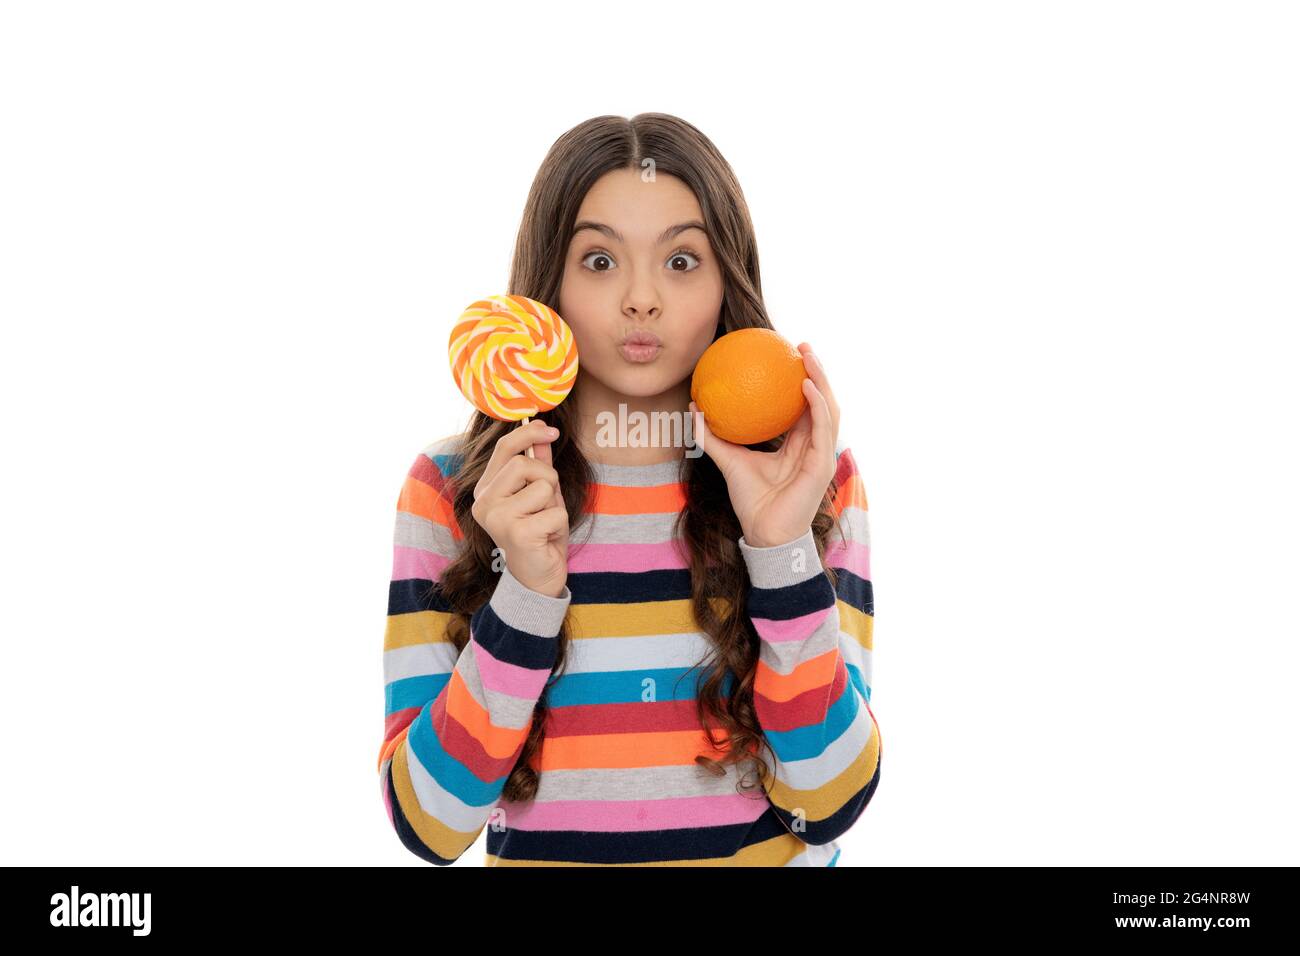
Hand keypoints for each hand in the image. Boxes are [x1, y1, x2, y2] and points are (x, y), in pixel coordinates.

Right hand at [470, 418, 568, 597]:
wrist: (537, 578)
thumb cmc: (539, 533)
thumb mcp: (540, 494)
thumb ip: (538, 464)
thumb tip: (543, 432)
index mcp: (485, 490)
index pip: (504, 449)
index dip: (528, 434)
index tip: (552, 429)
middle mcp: (484, 503)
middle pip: (524, 464)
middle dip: (547, 478)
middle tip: (547, 502)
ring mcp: (497, 518)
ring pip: (543, 486)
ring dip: (554, 503)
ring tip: (545, 522)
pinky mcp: (516, 534)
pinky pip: (555, 511)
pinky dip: (560, 523)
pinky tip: (547, 538)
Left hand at [689, 342, 839, 547]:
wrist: (764, 533)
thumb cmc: (751, 501)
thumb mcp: (728, 460)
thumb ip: (713, 436)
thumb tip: (694, 407)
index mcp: (798, 445)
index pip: (804, 406)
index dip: (800, 380)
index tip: (788, 356)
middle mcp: (813, 446)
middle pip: (822, 401)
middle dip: (817, 371)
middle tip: (803, 346)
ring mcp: (821, 454)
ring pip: (829, 409)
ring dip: (821, 379)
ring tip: (808, 357)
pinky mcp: (822, 464)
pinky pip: (823, 427)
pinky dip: (817, 404)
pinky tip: (805, 385)